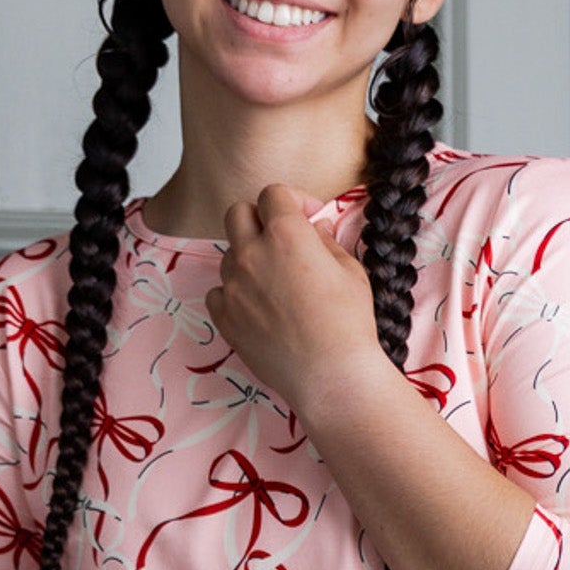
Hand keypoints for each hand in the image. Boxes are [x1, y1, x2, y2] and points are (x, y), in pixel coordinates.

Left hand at [206, 184, 380, 417]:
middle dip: (258, 218)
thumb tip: (314, 229)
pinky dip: (235, 293)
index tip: (308, 218)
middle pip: (237, 213)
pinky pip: (219, 292)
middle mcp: (252, 253)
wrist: (330, 375)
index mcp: (286, 234)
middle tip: (280, 240)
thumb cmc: (349, 322)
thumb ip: (325, 241)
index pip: (273, 194)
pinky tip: (259, 308)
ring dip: (249, 259)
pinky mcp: (224, 316)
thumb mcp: (350, 271)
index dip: (292, 201)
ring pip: (229, 254)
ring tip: (276, 284)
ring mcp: (233, 285)